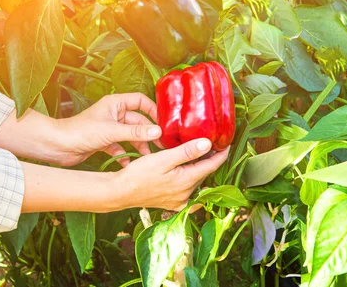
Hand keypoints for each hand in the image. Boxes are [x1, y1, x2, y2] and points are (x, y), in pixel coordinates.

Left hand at [54, 93, 162, 166]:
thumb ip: (135, 132)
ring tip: (147, 156)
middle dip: (148, 132)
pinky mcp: (104, 141)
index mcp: (115, 103)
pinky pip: (120, 146)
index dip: (152, 110)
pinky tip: (128, 163)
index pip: (140, 101)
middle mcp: (113, 114)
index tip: (163, 123)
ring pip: (130, 135)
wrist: (58, 146)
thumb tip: (157, 131)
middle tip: (160, 144)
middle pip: (137, 120)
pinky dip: (125, 154)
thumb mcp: (112, 131)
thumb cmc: (80, 131)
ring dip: (138, 145)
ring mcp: (109, 128)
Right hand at [114, 138, 229, 210]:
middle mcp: (186, 194)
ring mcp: (179, 201)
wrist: (120, 192)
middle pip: (203, 174)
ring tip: (199, 155)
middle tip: (212, 145)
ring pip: (195, 182)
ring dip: (199, 169)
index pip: (211, 166)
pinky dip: (192, 184)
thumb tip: (207, 144)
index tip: (226, 143)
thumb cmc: (138, 174)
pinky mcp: (171, 204)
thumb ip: (186, 152)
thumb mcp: (163, 158)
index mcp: (187, 181)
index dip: (221, 154)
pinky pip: (188, 195)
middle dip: (209, 160)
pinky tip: (189, 178)